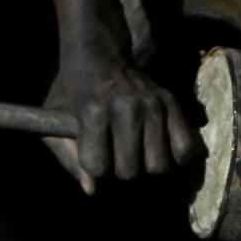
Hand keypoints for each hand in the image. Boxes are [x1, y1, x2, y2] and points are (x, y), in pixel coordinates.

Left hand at [42, 43, 200, 194]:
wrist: (98, 51)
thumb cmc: (73, 89)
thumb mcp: (54, 118)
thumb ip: (66, 156)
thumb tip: (91, 189)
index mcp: (93, 111)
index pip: (98, 166)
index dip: (93, 163)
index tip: (91, 148)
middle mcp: (126, 107)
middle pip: (130, 171)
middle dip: (119, 167)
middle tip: (115, 149)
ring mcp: (153, 105)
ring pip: (159, 166)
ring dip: (146, 163)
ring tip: (137, 147)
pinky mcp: (172, 102)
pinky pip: (185, 149)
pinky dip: (175, 156)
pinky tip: (160, 146)